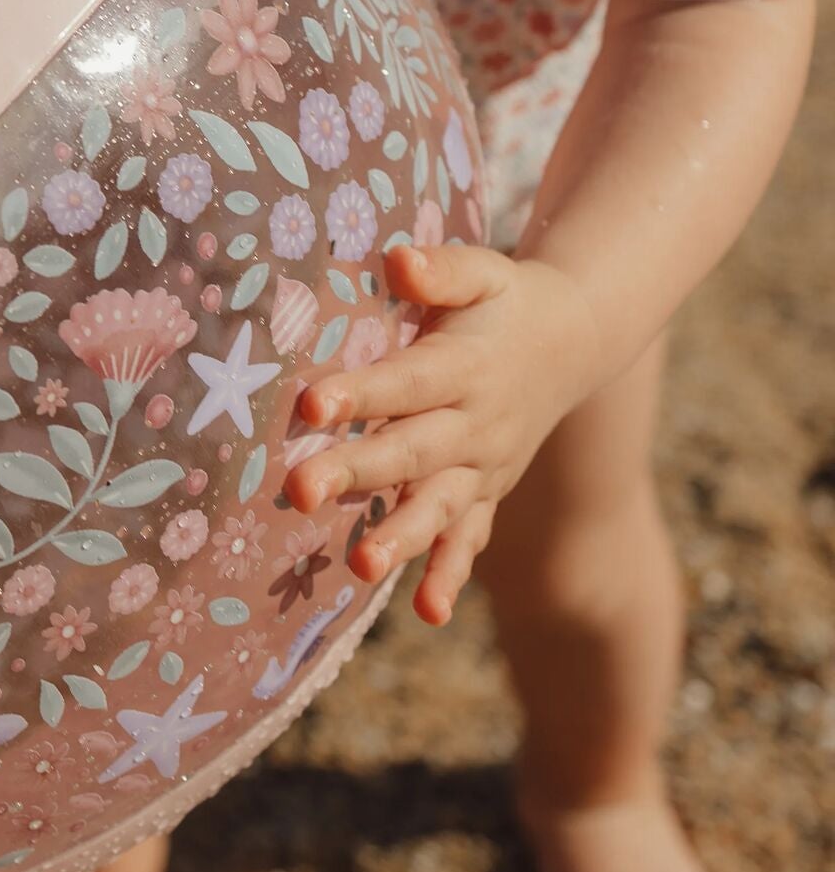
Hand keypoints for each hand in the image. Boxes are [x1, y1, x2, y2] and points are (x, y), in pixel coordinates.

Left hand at [281, 244, 605, 625]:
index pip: (406, 383)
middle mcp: (476, 424)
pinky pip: (470, 537)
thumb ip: (442, 271)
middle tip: (301, 490)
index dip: (361, 393)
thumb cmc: (506, 300)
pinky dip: (450, 572)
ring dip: (401, 538)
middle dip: (357, 473)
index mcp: (466, 367)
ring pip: (439, 507)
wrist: (572, 341)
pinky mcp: (485, 491)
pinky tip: (426, 610)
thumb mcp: (483, 272)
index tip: (310, 404)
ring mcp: (484, 465)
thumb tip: (399, 261)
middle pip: (411, 452)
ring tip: (361, 566)